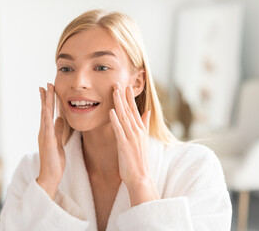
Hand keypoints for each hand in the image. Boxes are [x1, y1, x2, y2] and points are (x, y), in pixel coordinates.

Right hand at [36, 83, 64, 198]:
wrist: (50, 176)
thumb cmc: (54, 161)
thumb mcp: (59, 142)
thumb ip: (58, 130)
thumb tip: (59, 118)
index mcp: (47, 131)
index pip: (48, 112)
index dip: (48, 101)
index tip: (49, 89)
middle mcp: (44, 131)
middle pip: (44, 110)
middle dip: (46, 97)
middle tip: (46, 84)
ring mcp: (44, 136)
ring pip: (44, 115)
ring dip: (45, 102)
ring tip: (46, 90)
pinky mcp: (47, 142)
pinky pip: (47, 127)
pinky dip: (46, 117)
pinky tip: (47, 109)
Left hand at [109, 82, 158, 205]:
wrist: (140, 177)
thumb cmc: (139, 159)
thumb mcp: (143, 139)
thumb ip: (144, 124)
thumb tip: (147, 111)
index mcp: (140, 129)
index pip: (134, 109)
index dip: (129, 97)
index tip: (126, 85)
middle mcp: (137, 131)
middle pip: (129, 110)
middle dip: (123, 95)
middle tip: (118, 82)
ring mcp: (131, 137)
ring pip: (124, 116)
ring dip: (119, 103)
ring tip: (114, 90)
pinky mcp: (124, 145)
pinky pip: (119, 130)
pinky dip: (115, 120)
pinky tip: (111, 111)